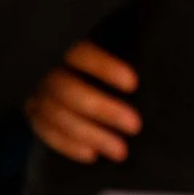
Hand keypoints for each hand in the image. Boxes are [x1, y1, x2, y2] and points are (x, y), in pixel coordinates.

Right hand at [27, 41, 141, 163]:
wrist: (78, 62)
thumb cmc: (107, 49)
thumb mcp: (112, 39)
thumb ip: (124, 45)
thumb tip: (160, 46)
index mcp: (64, 42)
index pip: (79, 52)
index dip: (102, 67)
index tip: (133, 84)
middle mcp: (45, 65)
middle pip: (66, 89)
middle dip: (102, 109)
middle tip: (135, 126)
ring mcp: (35, 88)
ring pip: (55, 114)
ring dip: (89, 134)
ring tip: (121, 151)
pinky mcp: (32, 110)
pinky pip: (43, 130)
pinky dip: (66, 144)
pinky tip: (92, 154)